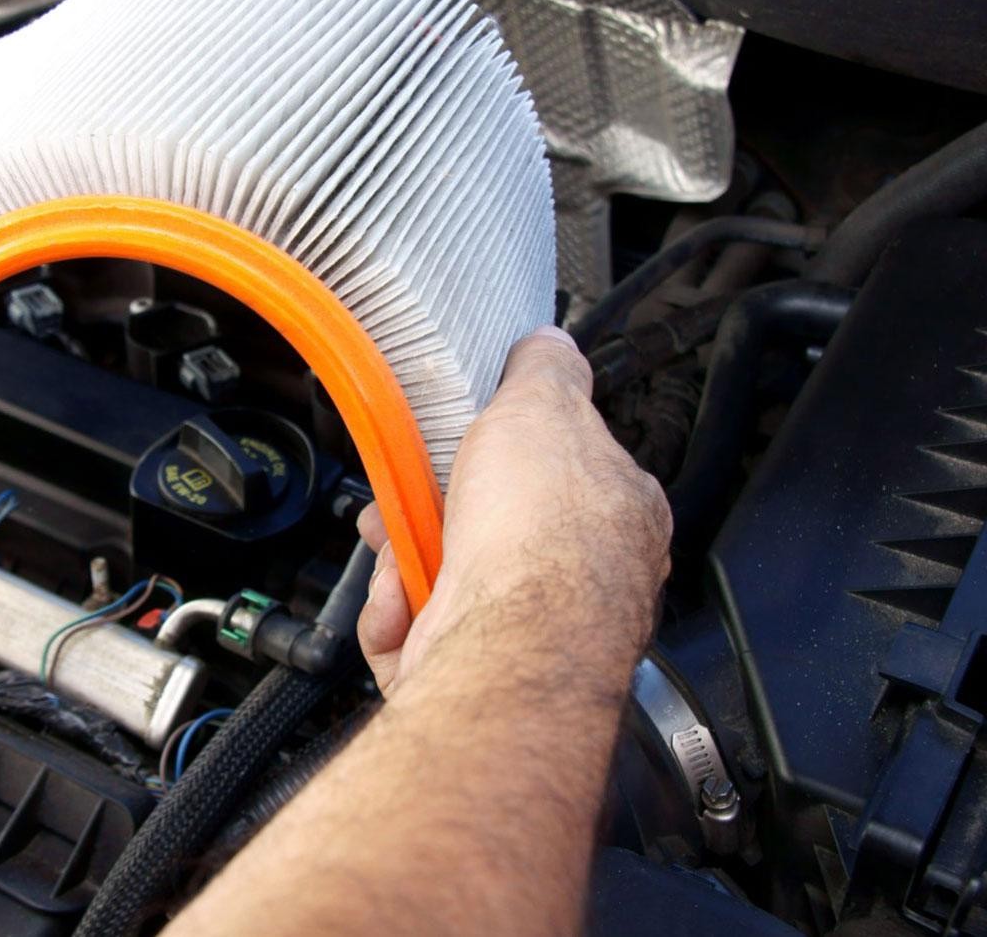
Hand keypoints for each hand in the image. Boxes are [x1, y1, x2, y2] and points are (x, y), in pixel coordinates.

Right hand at [356, 326, 670, 694]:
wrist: (507, 644)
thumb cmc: (542, 536)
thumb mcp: (544, 406)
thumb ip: (546, 371)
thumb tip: (550, 343)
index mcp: (613, 511)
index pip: (555, 464)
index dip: (495, 447)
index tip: (457, 439)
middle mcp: (577, 576)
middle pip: (483, 521)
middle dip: (428, 506)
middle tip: (405, 496)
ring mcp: (524, 627)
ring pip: (440, 574)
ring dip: (400, 556)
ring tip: (394, 548)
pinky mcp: (473, 666)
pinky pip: (415, 628)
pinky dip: (395, 612)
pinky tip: (405, 601)